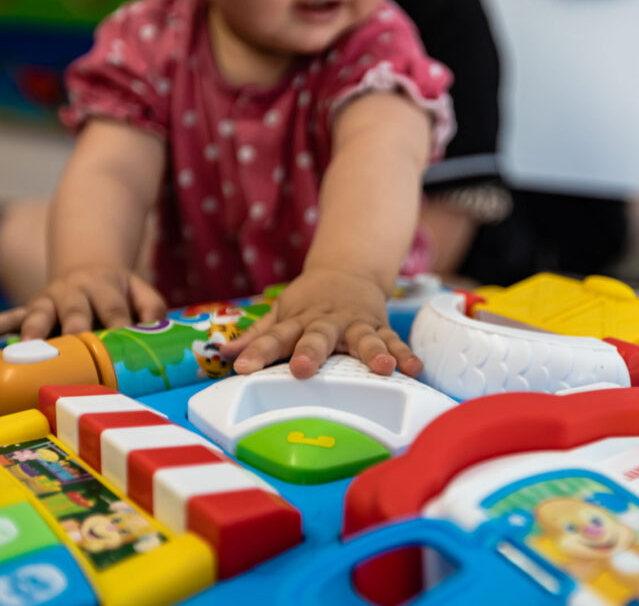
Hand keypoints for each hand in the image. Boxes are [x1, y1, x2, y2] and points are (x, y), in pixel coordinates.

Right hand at [0, 264, 166, 341]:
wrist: (90, 265)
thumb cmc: (120, 291)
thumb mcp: (142, 292)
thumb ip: (153, 309)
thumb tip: (156, 330)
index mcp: (106, 287)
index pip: (114, 309)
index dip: (118, 325)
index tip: (120, 342)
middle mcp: (75, 292)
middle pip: (75, 311)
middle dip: (73, 327)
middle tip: (72, 344)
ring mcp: (50, 299)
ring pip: (38, 313)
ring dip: (31, 329)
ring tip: (24, 347)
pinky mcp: (33, 307)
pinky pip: (9, 315)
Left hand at [222, 268, 421, 378]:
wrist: (349, 269)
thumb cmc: (310, 300)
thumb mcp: (282, 313)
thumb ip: (257, 337)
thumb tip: (224, 355)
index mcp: (298, 321)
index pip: (274, 337)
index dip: (257, 352)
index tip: (243, 368)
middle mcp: (327, 322)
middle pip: (317, 337)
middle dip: (312, 353)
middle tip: (303, 369)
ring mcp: (356, 325)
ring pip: (363, 339)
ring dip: (373, 352)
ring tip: (382, 368)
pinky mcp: (379, 327)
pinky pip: (394, 341)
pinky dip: (405, 354)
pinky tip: (414, 369)